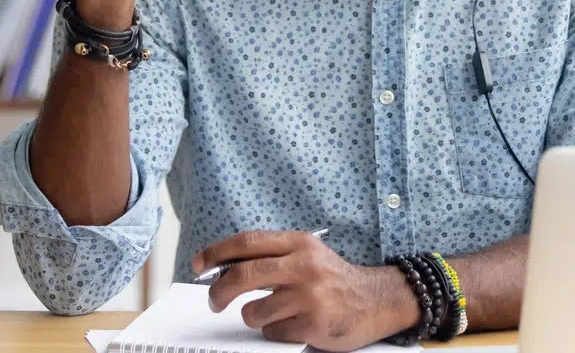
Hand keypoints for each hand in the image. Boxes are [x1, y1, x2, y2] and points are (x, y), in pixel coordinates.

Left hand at [192, 231, 418, 350]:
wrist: (375, 299)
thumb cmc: (333, 277)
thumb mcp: (306, 253)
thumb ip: (273, 255)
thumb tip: (225, 266)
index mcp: (298, 243)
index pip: (247, 242)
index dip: (217, 252)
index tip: (199, 264)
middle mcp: (303, 265)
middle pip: (243, 275)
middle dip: (219, 291)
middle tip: (213, 302)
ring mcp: (308, 296)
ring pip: (254, 311)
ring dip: (252, 317)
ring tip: (270, 313)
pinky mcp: (313, 324)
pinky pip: (273, 332)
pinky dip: (274, 331)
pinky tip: (292, 324)